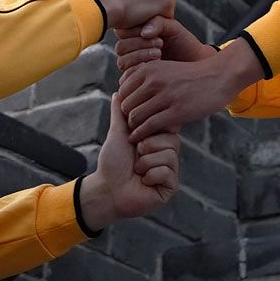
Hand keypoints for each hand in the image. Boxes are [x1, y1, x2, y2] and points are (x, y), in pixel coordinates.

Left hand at [78, 94, 179, 228]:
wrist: (107, 188)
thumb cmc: (113, 162)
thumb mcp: (118, 133)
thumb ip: (121, 112)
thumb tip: (118, 92)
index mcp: (159, 142)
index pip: (168, 126)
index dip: (152, 130)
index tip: (137, 137)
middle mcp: (167, 155)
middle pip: (172, 140)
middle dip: (148, 145)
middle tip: (136, 154)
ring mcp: (170, 171)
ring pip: (169, 156)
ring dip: (145, 162)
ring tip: (137, 169)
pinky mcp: (170, 186)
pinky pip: (167, 173)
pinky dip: (150, 175)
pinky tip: (143, 181)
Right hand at [115, 16, 215, 71]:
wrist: (196, 63)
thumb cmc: (184, 43)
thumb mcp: (172, 27)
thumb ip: (157, 23)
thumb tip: (143, 33)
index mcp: (135, 34)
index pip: (122, 32)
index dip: (135, 31)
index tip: (156, 34)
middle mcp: (131, 51)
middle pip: (120, 47)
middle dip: (139, 45)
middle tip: (160, 44)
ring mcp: (133, 67)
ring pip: (122, 62)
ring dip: (140, 56)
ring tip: (159, 54)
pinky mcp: (136, 82)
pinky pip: (127, 78)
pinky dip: (140, 71)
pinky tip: (156, 67)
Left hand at [118, 39, 264, 141]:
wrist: (219, 77)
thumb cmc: (191, 76)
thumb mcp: (165, 68)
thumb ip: (146, 77)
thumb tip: (123, 91)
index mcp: (149, 68)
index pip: (122, 90)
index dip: (123, 104)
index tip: (129, 113)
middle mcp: (155, 80)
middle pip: (126, 105)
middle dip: (126, 117)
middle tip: (131, 126)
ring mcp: (166, 96)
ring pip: (135, 116)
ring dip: (133, 128)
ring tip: (136, 133)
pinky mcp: (177, 111)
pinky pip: (149, 126)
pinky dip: (141, 134)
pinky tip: (140, 138)